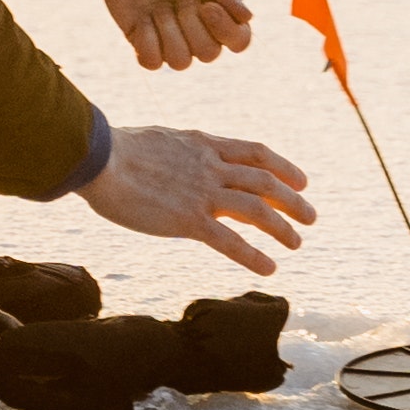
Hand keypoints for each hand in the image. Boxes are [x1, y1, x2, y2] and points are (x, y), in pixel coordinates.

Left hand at [74, 0, 258, 71]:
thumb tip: (247, 17)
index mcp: (218, 7)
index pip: (239, 40)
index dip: (226, 31)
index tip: (207, 5)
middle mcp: (196, 27)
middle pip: (209, 54)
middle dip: (192, 25)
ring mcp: (168, 36)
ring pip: (181, 62)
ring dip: (169, 32)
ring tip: (158, 7)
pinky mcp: (140, 39)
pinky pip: (152, 63)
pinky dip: (147, 42)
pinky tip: (142, 18)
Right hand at [79, 123, 316, 273]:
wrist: (98, 159)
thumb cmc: (117, 150)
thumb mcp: (162, 140)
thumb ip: (182, 153)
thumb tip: (186, 160)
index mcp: (204, 144)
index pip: (256, 153)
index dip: (284, 167)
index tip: (301, 181)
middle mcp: (210, 166)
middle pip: (266, 181)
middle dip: (293, 200)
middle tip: (311, 217)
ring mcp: (202, 193)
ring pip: (257, 209)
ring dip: (282, 228)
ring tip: (296, 244)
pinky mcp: (188, 220)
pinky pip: (230, 241)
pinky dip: (253, 256)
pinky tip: (268, 268)